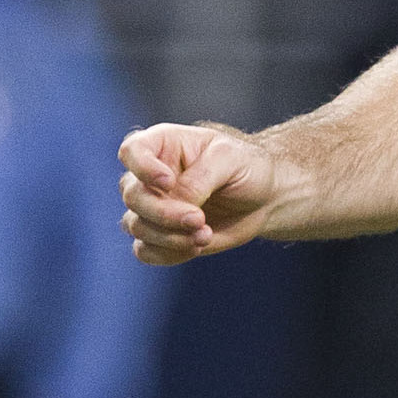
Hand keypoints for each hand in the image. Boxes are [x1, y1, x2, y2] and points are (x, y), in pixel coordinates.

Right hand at [117, 122, 279, 265]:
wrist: (266, 199)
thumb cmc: (248, 168)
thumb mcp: (231, 160)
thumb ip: (200, 178)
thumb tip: (175, 202)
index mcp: (164, 145)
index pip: (132, 150)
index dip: (142, 167)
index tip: (168, 181)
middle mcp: (151, 176)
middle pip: (133, 196)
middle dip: (164, 213)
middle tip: (198, 219)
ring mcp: (153, 207)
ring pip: (136, 225)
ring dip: (169, 236)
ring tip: (204, 234)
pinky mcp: (160, 235)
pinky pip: (144, 250)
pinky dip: (167, 253)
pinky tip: (196, 246)